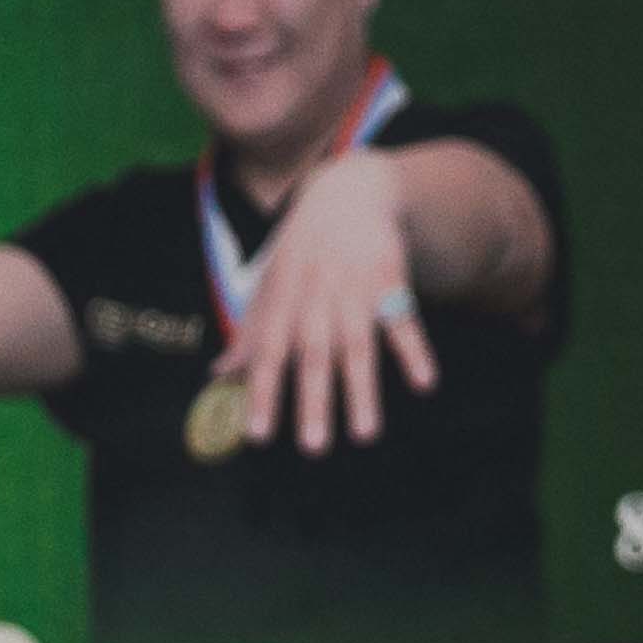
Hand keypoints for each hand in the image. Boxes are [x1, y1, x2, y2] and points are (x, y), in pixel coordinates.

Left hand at [223, 149, 435, 452]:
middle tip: (313, 450)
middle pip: (313, 355)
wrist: (348, 193)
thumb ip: (250, 334)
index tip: (257, 436)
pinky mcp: (391, 279)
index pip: (268, 352)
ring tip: (365, 437)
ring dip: (362, 391)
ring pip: (357, 345)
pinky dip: (414, 350)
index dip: (260, 393)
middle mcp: (315, 296)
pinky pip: (404, 320)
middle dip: (312, 402)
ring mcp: (354, 288)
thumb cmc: (302, 252)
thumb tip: (217, 377)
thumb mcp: (270, 286)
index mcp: (282, 301)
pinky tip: (424, 384)